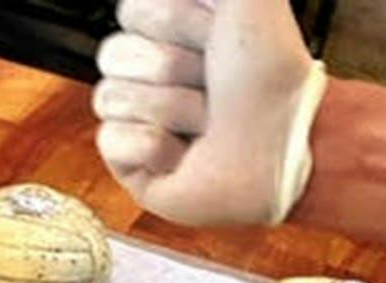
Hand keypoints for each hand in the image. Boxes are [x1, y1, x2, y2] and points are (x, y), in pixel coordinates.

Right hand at [93, 0, 326, 225]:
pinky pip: (110, 140)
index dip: (171, 20)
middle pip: (112, 52)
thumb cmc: (271, 80)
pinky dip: (151, 147)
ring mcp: (136, 118)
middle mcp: (150, 72)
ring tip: (203, 125)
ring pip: (109, 97)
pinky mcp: (129, 163)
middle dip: (169, 69)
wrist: (276, 152)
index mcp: (172, 30)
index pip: (129, 10)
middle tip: (211, 86)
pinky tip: (181, 153)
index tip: (214, 34)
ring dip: (169, 109)